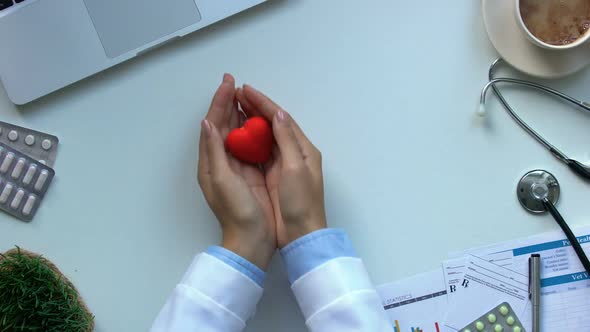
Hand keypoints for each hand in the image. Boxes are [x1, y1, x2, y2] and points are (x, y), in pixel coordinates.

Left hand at [197, 74, 275, 269]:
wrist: (252, 239)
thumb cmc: (237, 211)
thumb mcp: (222, 179)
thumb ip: (215, 151)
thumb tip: (208, 122)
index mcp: (211, 162)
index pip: (214, 124)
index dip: (219, 102)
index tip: (227, 83)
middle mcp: (221, 161)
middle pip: (223, 125)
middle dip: (228, 103)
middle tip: (235, 82)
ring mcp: (236, 167)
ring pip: (236, 133)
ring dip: (239, 113)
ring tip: (244, 95)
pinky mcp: (249, 173)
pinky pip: (248, 145)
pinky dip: (252, 129)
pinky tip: (258, 120)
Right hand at [236, 85, 326, 247]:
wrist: (301, 234)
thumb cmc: (301, 202)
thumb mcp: (296, 168)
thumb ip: (287, 140)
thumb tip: (277, 114)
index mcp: (303, 148)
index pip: (281, 118)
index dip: (262, 103)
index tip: (245, 89)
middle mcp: (293, 153)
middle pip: (272, 124)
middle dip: (254, 108)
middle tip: (235, 93)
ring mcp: (282, 165)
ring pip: (264, 136)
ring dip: (249, 121)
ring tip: (233, 107)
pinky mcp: (272, 176)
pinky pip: (259, 152)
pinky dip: (248, 140)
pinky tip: (237, 134)